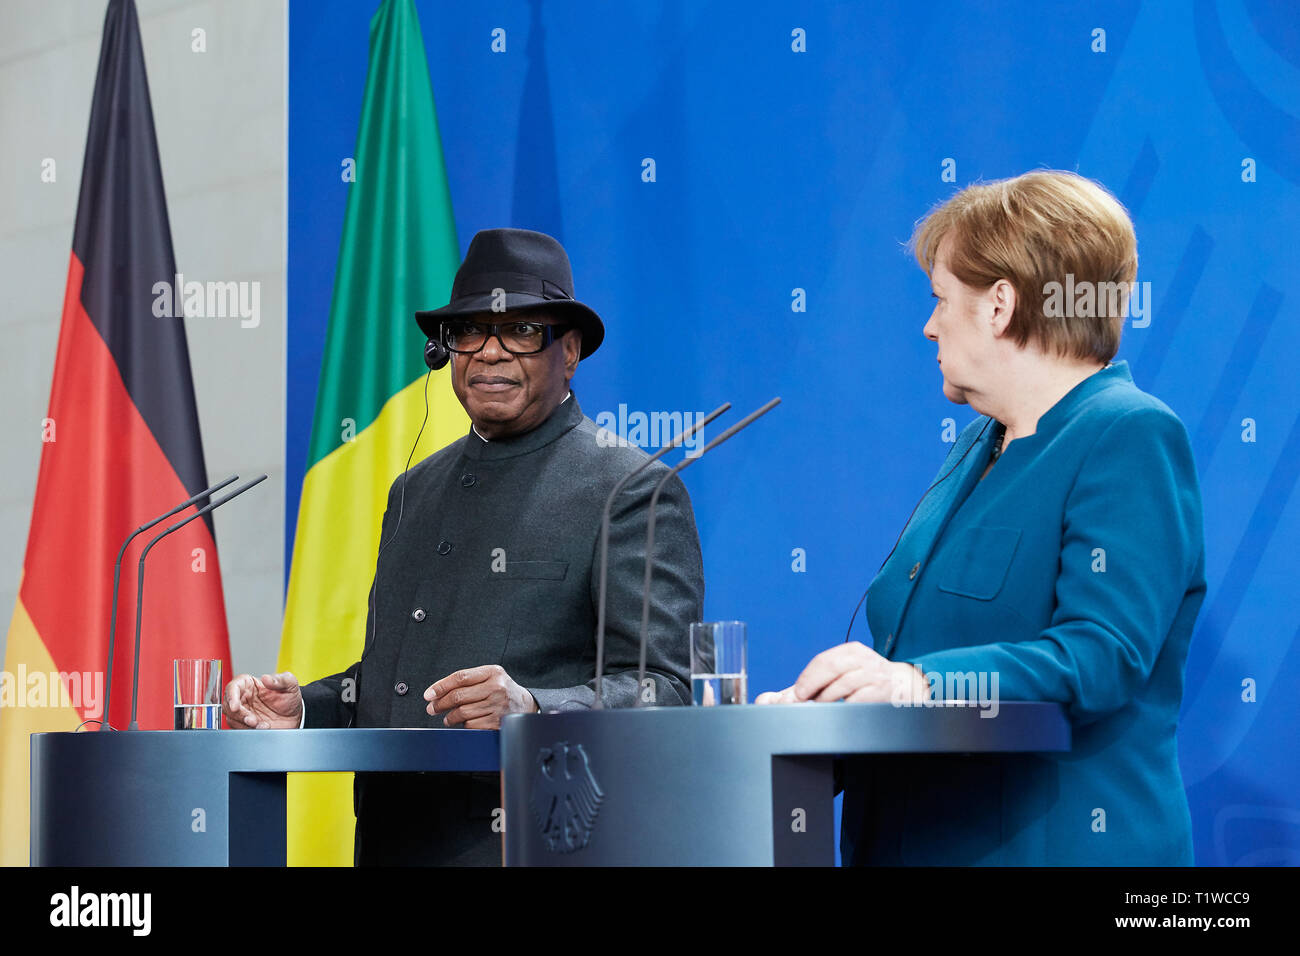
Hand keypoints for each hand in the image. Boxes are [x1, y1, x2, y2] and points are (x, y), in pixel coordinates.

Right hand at [223, 672, 302, 728]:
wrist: (295, 717)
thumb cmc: (289, 698)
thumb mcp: (290, 684)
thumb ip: (280, 680)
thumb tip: (266, 678)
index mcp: (249, 684)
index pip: (233, 687)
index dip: (231, 696)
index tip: (235, 706)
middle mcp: (243, 698)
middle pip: (228, 705)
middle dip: (239, 714)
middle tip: (252, 720)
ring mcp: (243, 712)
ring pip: (232, 719)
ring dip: (245, 724)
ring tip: (262, 725)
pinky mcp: (244, 725)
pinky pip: (239, 729)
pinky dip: (248, 731)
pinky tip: (261, 729)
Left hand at [425, 665, 536, 728]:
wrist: (526, 705)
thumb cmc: (501, 690)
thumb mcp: (489, 677)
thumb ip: (467, 681)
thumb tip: (436, 693)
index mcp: (493, 672)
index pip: (460, 677)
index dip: (441, 686)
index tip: (428, 695)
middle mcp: (496, 688)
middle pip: (459, 696)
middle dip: (440, 704)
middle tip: (432, 708)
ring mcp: (498, 706)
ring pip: (462, 713)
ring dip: (450, 717)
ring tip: (448, 718)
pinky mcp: (497, 722)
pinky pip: (471, 725)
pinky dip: (464, 725)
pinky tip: (465, 723)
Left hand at [761, 642, 928, 704]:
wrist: (905, 686)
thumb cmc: (866, 681)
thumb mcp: (846, 672)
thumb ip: (819, 680)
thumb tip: (781, 696)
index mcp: (852, 652)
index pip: (824, 661)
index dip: (808, 678)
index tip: (798, 693)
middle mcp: (865, 660)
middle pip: (832, 670)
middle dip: (812, 688)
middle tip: (802, 702)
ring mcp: (876, 676)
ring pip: (843, 687)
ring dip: (827, 701)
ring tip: (822, 708)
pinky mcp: (883, 694)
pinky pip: (858, 701)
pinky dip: (846, 708)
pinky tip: (841, 713)